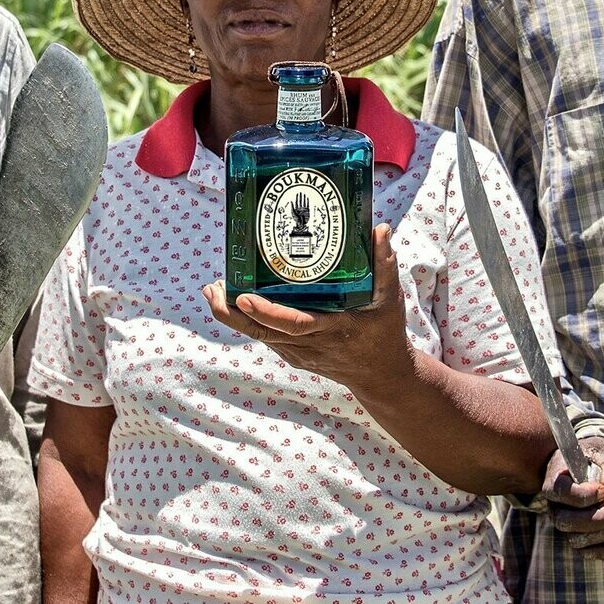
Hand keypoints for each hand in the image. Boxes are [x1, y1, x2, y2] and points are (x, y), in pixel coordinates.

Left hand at [201, 224, 413, 394]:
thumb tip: (381, 228)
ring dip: (232, 316)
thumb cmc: (385, 332)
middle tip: (212, 289)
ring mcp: (299, 353)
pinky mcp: (294, 355)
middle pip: (263, 332)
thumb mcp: (391, 299)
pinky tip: (233, 302)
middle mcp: (310, 344)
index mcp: (332, 330)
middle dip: (232, 314)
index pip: (293, 325)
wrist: (381, 376)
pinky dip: (247, 321)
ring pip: (259, 336)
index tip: (242, 298)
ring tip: (213, 290)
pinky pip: (266, 337)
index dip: (266, 313)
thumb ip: (385, 263)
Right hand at [542, 437, 603, 560]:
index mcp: (556, 476)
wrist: (600, 466)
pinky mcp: (579, 536)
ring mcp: (566, 522)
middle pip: (566, 522)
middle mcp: (555, 503)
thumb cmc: (601, 456)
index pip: (559, 492)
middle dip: (599, 517)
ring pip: (578, 541)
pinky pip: (590, 553)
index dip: (584, 496)